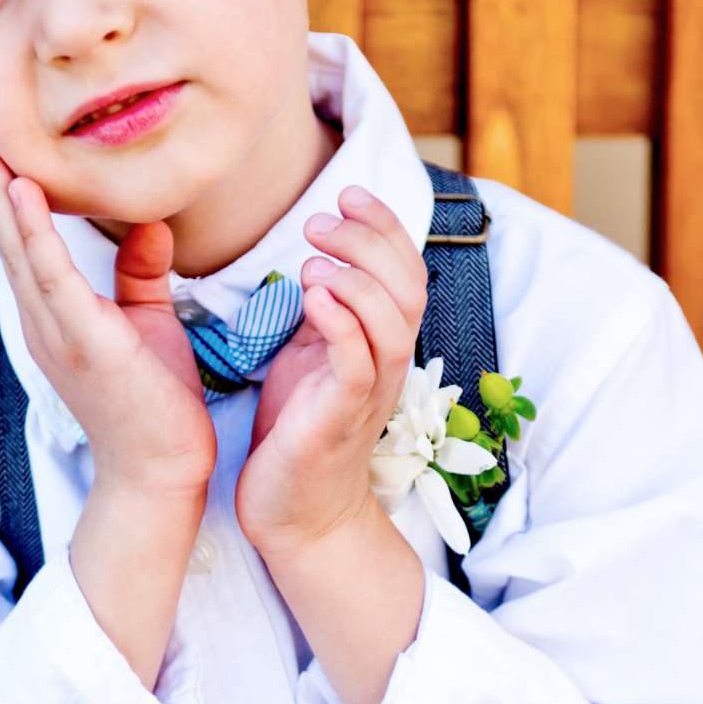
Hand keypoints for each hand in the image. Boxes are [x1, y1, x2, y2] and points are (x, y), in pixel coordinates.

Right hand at [0, 110, 216, 500]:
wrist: (162, 471)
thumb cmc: (156, 402)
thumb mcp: (147, 321)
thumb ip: (140, 270)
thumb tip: (150, 220)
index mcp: (53, 310)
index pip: (21, 234)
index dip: (1, 182)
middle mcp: (42, 316)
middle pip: (5, 230)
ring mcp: (57, 329)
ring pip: (19, 245)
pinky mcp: (84, 342)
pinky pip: (54, 277)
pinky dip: (38, 232)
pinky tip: (25, 191)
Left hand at [234, 184, 426, 554]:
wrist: (295, 512)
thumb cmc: (297, 429)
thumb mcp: (309, 352)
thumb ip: (323, 307)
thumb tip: (316, 253)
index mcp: (381, 341)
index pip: (404, 269)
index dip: (384, 224)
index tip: (346, 192)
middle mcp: (387, 363)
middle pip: (407, 286)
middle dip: (369, 240)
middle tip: (319, 222)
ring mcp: (368, 393)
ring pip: (392, 321)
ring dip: (357, 278)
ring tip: (312, 260)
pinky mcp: (339, 420)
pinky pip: (356, 364)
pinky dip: (340, 323)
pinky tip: (311, 296)